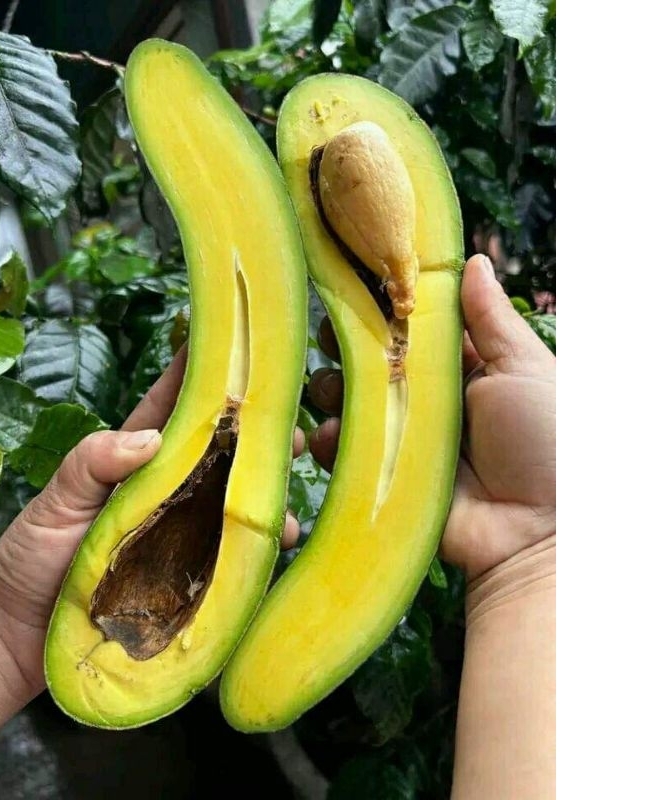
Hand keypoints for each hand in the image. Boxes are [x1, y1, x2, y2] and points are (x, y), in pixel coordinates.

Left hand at [0, 347, 303, 768]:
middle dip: (256, 438)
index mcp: (134, 465)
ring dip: (265, 496)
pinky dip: (258, 550)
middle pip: (220, 457)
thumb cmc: (30, 561)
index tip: (237, 347)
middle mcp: (165, 497)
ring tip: (288, 494)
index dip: (203, 376)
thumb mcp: (54, 502)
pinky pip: (232, 559)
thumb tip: (150, 438)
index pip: (174, 409)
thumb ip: (93, 462)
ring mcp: (179, 539)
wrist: (17, 641)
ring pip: (233, 507)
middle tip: (292, 430)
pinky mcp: (187, 581)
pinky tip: (280, 544)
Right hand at [307, 254, 554, 581]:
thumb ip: (491, 318)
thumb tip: (473, 260)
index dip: (386, 310)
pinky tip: (325, 437)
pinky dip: (331, 444)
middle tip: (332, 339)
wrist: (540, 532)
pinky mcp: (390, 477)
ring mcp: (407, 440)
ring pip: (357, 407)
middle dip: (351, 350)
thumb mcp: (525, 368)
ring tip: (325, 390)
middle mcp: (431, 401)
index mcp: (466, 370)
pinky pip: (350, 455)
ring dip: (332, 393)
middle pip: (378, 366)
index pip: (416, 330)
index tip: (354, 287)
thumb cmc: (545, 440)